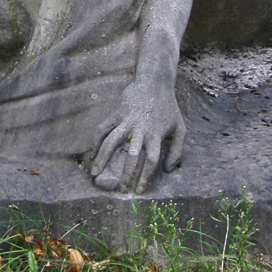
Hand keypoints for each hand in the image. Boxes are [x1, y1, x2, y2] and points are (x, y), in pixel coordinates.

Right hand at [89, 78, 185, 193]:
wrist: (154, 82)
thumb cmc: (168, 107)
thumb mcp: (180, 128)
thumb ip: (177, 151)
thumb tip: (168, 170)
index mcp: (156, 135)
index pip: (151, 161)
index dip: (145, 177)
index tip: (139, 190)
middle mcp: (140, 129)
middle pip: (131, 156)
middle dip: (125, 175)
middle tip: (120, 189)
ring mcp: (126, 120)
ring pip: (111, 142)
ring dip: (102, 159)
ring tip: (94, 174)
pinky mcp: (115, 112)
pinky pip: (102, 129)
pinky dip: (94, 142)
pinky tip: (90, 154)